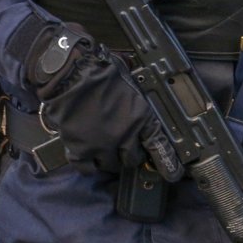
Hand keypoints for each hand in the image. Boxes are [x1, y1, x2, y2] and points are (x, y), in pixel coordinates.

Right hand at [26, 23, 182, 179]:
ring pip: (110, 165)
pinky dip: (87, 164)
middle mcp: (124, 136)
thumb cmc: (97, 68)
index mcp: (140, 118)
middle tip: (123, 147)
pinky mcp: (80, 150)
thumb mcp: (126, 80)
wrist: (70, 73)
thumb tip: (134, 92)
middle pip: (132, 159)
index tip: (172, 173)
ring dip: (108, 158)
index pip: (158, 145)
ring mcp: (102, 146)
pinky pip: (87, 168)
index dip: (167, 162)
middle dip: (129, 154)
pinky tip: (86, 155)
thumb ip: (133, 96)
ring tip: (102, 148)